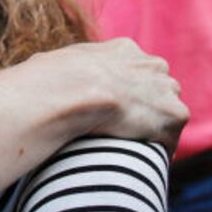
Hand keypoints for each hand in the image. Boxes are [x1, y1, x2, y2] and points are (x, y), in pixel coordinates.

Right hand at [41, 38, 187, 153]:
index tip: (115, 108)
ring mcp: (166, 89)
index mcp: (124, 50)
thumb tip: (38, 70)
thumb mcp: (55, 64)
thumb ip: (62, 69)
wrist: (73, 90)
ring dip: (155, 127)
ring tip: (135, 148)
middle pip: (158, 88)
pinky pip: (171, 136)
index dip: (126, 90)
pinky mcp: (173, 114)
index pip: (135, 70)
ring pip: (167, 111)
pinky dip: (158, 149)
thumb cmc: (54, 79)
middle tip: (127, 129)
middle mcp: (151, 65)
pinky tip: (141, 161)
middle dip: (147, 106)